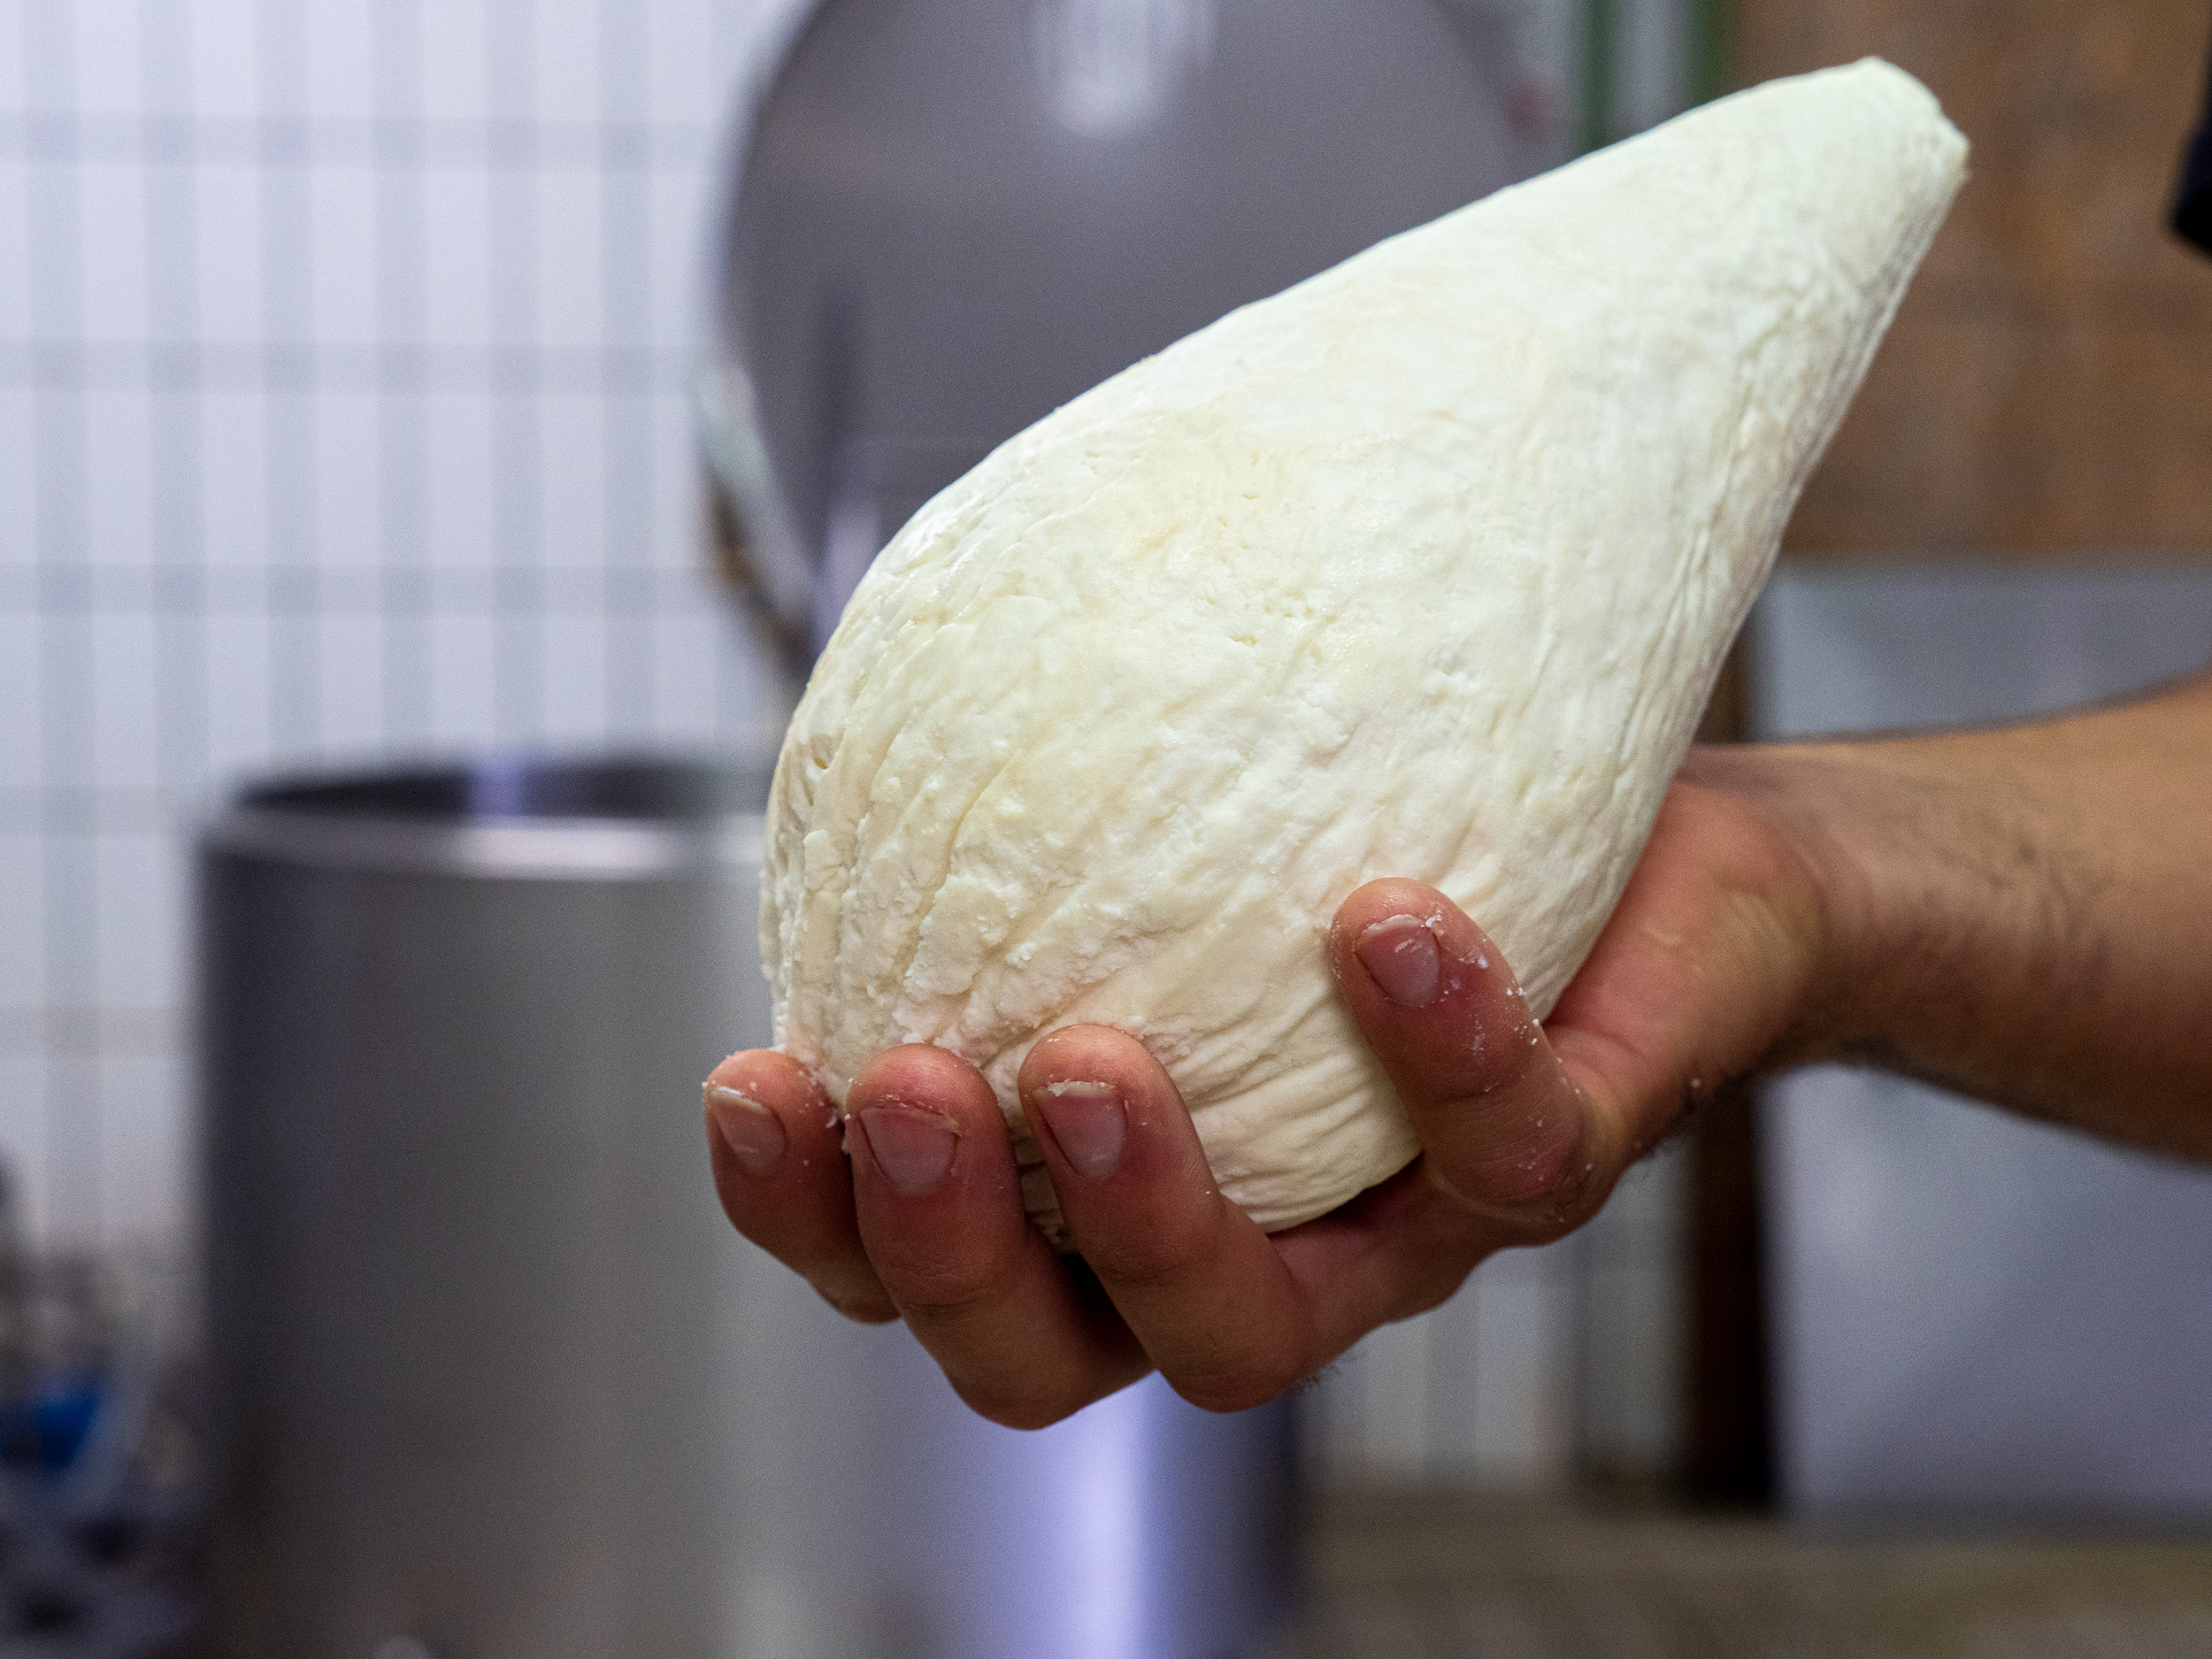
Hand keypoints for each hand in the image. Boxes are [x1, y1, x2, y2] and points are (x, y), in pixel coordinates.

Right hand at [705, 747, 1833, 1427]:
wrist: (1689, 861)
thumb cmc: (1403, 828)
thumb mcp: (1208, 809)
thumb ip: (1071, 794)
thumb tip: (917, 648)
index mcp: (1105, 1181)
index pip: (915, 1264)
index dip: (811, 1218)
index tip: (750, 1079)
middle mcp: (1231, 1238)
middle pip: (1041, 1359)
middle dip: (944, 1255)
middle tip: (894, 1087)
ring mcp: (1390, 1230)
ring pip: (1243, 1335)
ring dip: (1142, 1214)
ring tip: (1082, 1058)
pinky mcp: (1547, 1169)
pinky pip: (1508, 1162)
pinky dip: (1440, 1051)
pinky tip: (1388, 919)